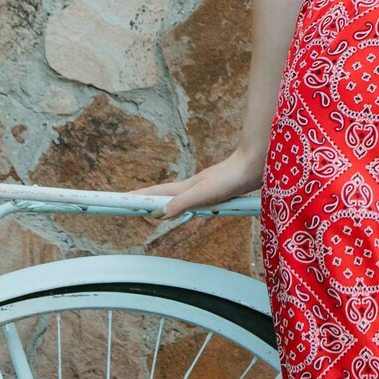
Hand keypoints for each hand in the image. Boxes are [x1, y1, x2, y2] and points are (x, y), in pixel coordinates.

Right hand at [133, 147, 265, 220]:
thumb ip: (182, 203)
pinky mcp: (219, 191)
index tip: (121, 199)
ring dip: (167, 201)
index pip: (157, 192)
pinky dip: (187, 204)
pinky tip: (193, 207)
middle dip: (148, 199)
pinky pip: (197, 200)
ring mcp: (206, 188)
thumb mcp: (204, 193)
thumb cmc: (231, 178)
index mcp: (187, 186)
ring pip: (181, 197)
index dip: (139, 196)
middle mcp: (194, 186)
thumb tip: (159, 214)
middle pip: (165, 194)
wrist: (256, 164)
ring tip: (156, 208)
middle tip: (132, 204)